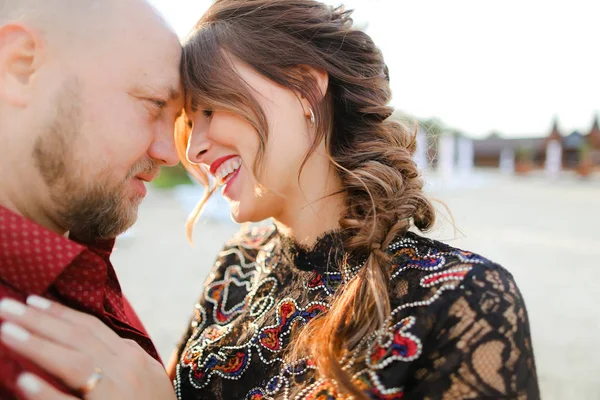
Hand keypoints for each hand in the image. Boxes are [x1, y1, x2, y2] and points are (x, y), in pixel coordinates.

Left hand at [0, 296, 176, 399]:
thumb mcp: (143, 378)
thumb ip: (116, 362)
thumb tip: (83, 347)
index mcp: (132, 356)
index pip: (91, 326)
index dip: (60, 312)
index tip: (32, 300)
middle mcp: (127, 367)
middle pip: (77, 337)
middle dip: (39, 320)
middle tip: (6, 305)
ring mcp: (119, 391)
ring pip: (74, 362)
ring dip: (36, 344)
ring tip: (5, 331)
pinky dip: (46, 393)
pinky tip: (21, 381)